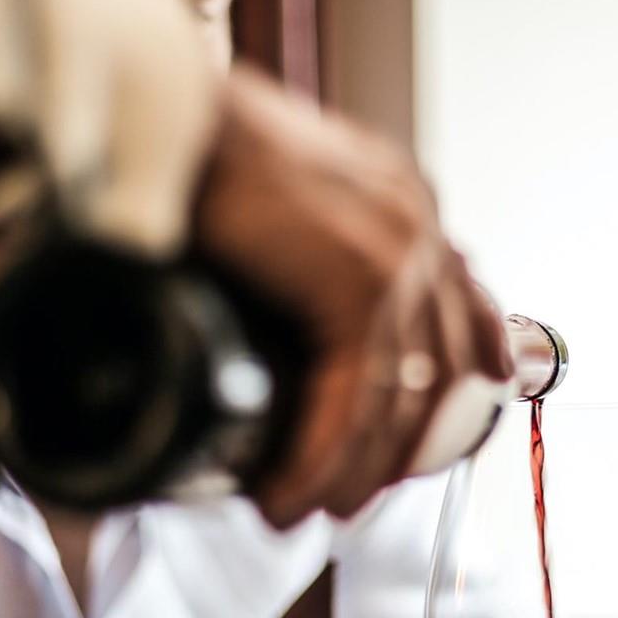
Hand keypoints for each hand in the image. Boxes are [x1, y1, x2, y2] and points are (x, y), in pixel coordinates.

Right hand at [194, 67, 511, 527]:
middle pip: (444, 372)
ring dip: (353, 470)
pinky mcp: (359, 281)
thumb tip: (292, 331)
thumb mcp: (276, 211)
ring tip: (307, 509)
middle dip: (398, 451)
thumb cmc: (192, 153)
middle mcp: (416, 224)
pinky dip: (318, 459)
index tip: (419, 440)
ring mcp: (398, 252)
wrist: (154, 108)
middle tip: (349, 497)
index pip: (463, 316)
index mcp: (404, 204)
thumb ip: (308, 261)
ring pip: (399, 400)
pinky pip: (353, 400)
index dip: (454, 388)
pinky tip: (288, 492)